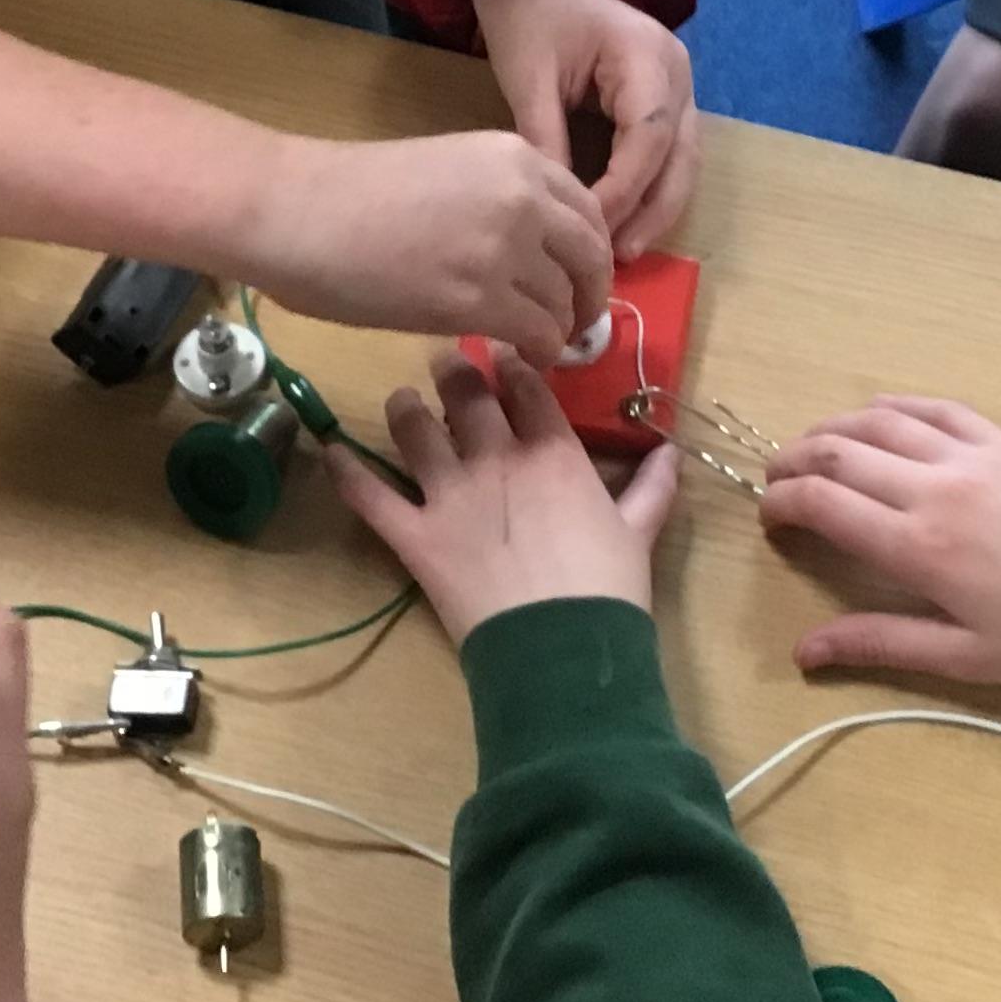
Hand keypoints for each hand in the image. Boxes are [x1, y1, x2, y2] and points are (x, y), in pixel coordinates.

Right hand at [244, 129, 612, 365]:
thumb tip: (530, 247)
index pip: (587, 210)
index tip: (578, 278)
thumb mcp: (447, 171)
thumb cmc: (351, 193)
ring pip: (566, 302)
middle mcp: (523, 197)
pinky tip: (520, 356)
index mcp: (515, 156)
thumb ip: (498, 199)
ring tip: (537, 342)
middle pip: (591, 257)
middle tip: (575, 321)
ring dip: (558, 328)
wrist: (296, 212)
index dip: (589, 253)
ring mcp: (504, 249)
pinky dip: (539, 352)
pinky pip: (538, 335)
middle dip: (590, 295)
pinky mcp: (478, 301)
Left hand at [327, 349, 680, 641]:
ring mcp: (449, 494)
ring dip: (405, 409)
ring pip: (413, 428)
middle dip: (455, 371)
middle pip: (465, 393)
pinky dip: (347, 471)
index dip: (512, 363)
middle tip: (447, 364)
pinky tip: (330, 450)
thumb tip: (671, 451)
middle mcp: (495, 458)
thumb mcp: (639, 531)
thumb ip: (651, 487)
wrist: (562, 646)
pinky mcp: (414, 536)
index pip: (526, 384)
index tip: (502, 355)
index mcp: (552, 451)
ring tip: (402, 403)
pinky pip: (370, 495)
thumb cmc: (607, 588)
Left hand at [469, 0, 700, 258]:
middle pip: (681, 155)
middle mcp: (676, 72)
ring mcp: (677, 84)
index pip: (648, 137)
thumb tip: (559, 206)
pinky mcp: (663, 98)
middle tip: (619, 256)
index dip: (624, 188)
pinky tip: (625, 221)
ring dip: (658, 207)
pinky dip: (650, 188)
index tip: (590, 225)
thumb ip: (548, 139)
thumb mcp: (528, 79)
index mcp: (647, 56)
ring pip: (683, 160)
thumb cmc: (527, 16)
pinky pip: (668, 152)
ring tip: (624, 250)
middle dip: (653, 210)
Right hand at [760, 399, 1000, 685]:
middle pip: (837, 453)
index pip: (822, 504)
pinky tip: (874, 417)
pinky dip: (890, 407)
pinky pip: (931, 408)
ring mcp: (966, 455)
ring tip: (812, 448)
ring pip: (877, 422)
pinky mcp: (999, 440)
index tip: (770, 520)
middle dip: (793, 461)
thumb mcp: (962, 657)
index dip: (780, 504)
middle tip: (776, 480)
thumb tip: (802, 654)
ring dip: (831, 429)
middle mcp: (931, 489)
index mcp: (917, 548)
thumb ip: (879, 644)